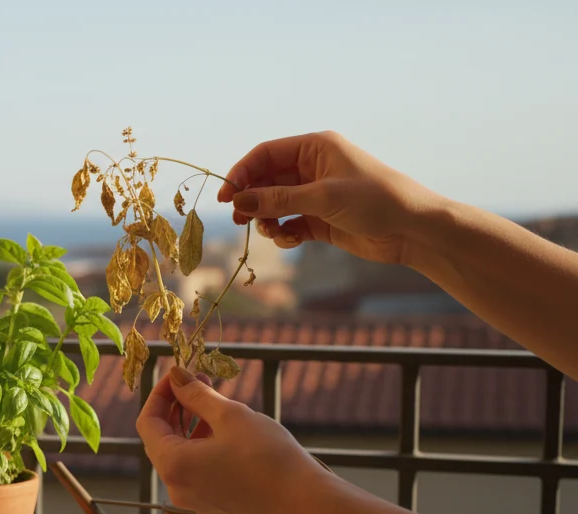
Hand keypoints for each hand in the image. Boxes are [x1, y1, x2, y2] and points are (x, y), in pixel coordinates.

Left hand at [135, 366, 331, 513]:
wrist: (305, 503)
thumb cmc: (268, 456)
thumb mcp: (229, 415)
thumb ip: (196, 394)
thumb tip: (175, 376)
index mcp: (173, 465)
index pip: (147, 423)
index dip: (160, 395)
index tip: (179, 375)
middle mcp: (177, 487)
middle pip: (161, 440)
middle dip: (176, 407)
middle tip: (199, 381)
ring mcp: (195, 500)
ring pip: (181, 455)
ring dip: (191, 426)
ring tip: (216, 402)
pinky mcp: (214, 506)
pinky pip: (197, 471)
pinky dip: (202, 447)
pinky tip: (226, 431)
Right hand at [217, 131, 444, 266]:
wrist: (412, 230)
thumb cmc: (374, 200)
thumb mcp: (322, 197)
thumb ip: (277, 200)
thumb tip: (238, 202)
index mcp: (315, 148)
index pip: (265, 154)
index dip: (242, 173)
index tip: (227, 197)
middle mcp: (313, 168)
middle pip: (266, 180)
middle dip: (252, 200)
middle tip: (239, 220)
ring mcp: (316, 194)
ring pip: (276, 204)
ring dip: (268, 219)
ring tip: (271, 232)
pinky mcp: (321, 219)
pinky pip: (290, 223)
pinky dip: (285, 233)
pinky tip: (291, 240)